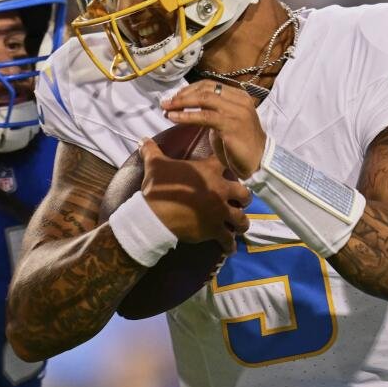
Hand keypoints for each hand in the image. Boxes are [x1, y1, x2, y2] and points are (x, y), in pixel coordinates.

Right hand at [139, 138, 249, 254]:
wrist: (154, 215)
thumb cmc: (158, 188)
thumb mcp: (154, 164)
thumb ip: (152, 150)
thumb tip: (142, 139)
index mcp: (209, 172)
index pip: (227, 164)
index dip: (229, 167)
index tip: (228, 170)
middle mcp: (220, 191)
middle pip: (245, 194)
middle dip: (244, 199)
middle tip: (239, 202)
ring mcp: (220, 212)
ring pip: (241, 219)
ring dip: (240, 222)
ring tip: (238, 225)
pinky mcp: (215, 230)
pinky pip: (228, 240)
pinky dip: (229, 245)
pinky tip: (229, 247)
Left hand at [161, 80, 265, 179]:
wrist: (258, 161)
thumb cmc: (239, 144)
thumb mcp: (225, 121)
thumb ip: (212, 110)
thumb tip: (188, 104)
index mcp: (239, 96)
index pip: (210, 85)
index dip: (189, 89)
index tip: (174, 96)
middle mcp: (239, 100)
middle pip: (205, 90)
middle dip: (182, 95)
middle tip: (166, 102)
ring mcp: (237, 111)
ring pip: (203, 100)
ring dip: (181, 103)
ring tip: (166, 109)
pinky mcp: (231, 125)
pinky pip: (204, 117)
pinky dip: (186, 116)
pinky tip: (174, 118)